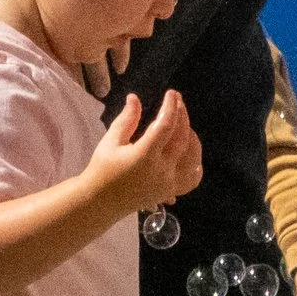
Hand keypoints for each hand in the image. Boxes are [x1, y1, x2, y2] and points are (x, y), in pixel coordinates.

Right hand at [85, 89, 201, 212]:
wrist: (102, 201)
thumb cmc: (103, 169)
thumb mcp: (110, 141)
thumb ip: (126, 120)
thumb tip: (135, 98)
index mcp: (144, 156)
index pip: (165, 126)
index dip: (171, 107)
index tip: (171, 94)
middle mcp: (162, 170)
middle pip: (182, 138)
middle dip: (182, 115)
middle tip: (177, 101)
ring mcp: (169, 183)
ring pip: (193, 157)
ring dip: (192, 137)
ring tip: (182, 124)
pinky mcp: (171, 191)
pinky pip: (192, 178)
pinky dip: (195, 163)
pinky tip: (188, 151)